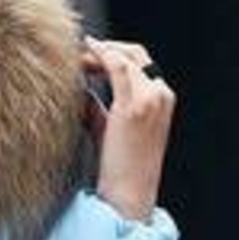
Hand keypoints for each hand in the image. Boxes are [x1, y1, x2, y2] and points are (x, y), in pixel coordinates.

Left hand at [80, 35, 176, 222]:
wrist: (129, 192)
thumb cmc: (118, 165)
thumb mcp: (110, 128)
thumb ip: (99, 105)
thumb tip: (79, 89)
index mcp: (162, 99)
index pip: (140, 63)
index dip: (114, 54)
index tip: (88, 55)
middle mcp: (161, 94)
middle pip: (136, 54)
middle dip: (107, 48)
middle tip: (79, 53)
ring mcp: (151, 98)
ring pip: (126, 57)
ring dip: (100, 52)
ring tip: (76, 59)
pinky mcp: (134, 106)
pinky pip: (117, 67)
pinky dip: (100, 56)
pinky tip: (83, 57)